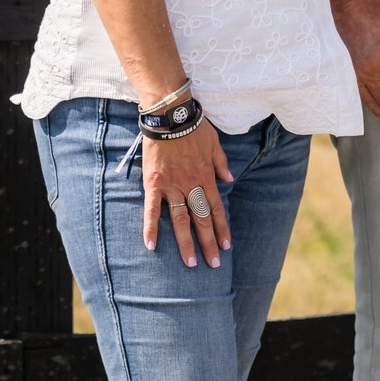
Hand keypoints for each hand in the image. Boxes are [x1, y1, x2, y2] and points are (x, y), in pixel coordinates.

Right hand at [141, 125, 232, 267]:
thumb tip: (228, 179)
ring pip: (181, 220)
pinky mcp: (154, 184)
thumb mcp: (215, 143)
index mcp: (206, 177)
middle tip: (214, 264)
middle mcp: (191, 185)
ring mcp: (173, 186)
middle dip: (209, 243)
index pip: (216, 209)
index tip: (227, 245)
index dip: (222, 229)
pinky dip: (151, 227)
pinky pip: (152, 209)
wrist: (170, 116)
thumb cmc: (194, 127)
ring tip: (191, 263)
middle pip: (202, 220)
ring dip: (186, 243)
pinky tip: (151, 246)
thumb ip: (221, 163)